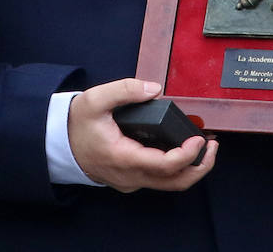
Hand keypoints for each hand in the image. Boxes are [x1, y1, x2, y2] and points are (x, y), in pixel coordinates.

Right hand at [67, 79, 216, 192]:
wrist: (59, 143)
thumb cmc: (77, 123)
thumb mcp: (95, 99)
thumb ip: (125, 90)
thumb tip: (154, 89)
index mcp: (124, 158)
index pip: (166, 166)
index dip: (188, 154)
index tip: (199, 139)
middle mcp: (131, 175)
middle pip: (176, 182)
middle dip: (201, 166)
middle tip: (213, 146)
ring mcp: (131, 180)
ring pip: (170, 184)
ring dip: (191, 169)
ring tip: (203, 147)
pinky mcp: (131, 179)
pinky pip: (160, 179)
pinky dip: (177, 168)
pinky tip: (181, 149)